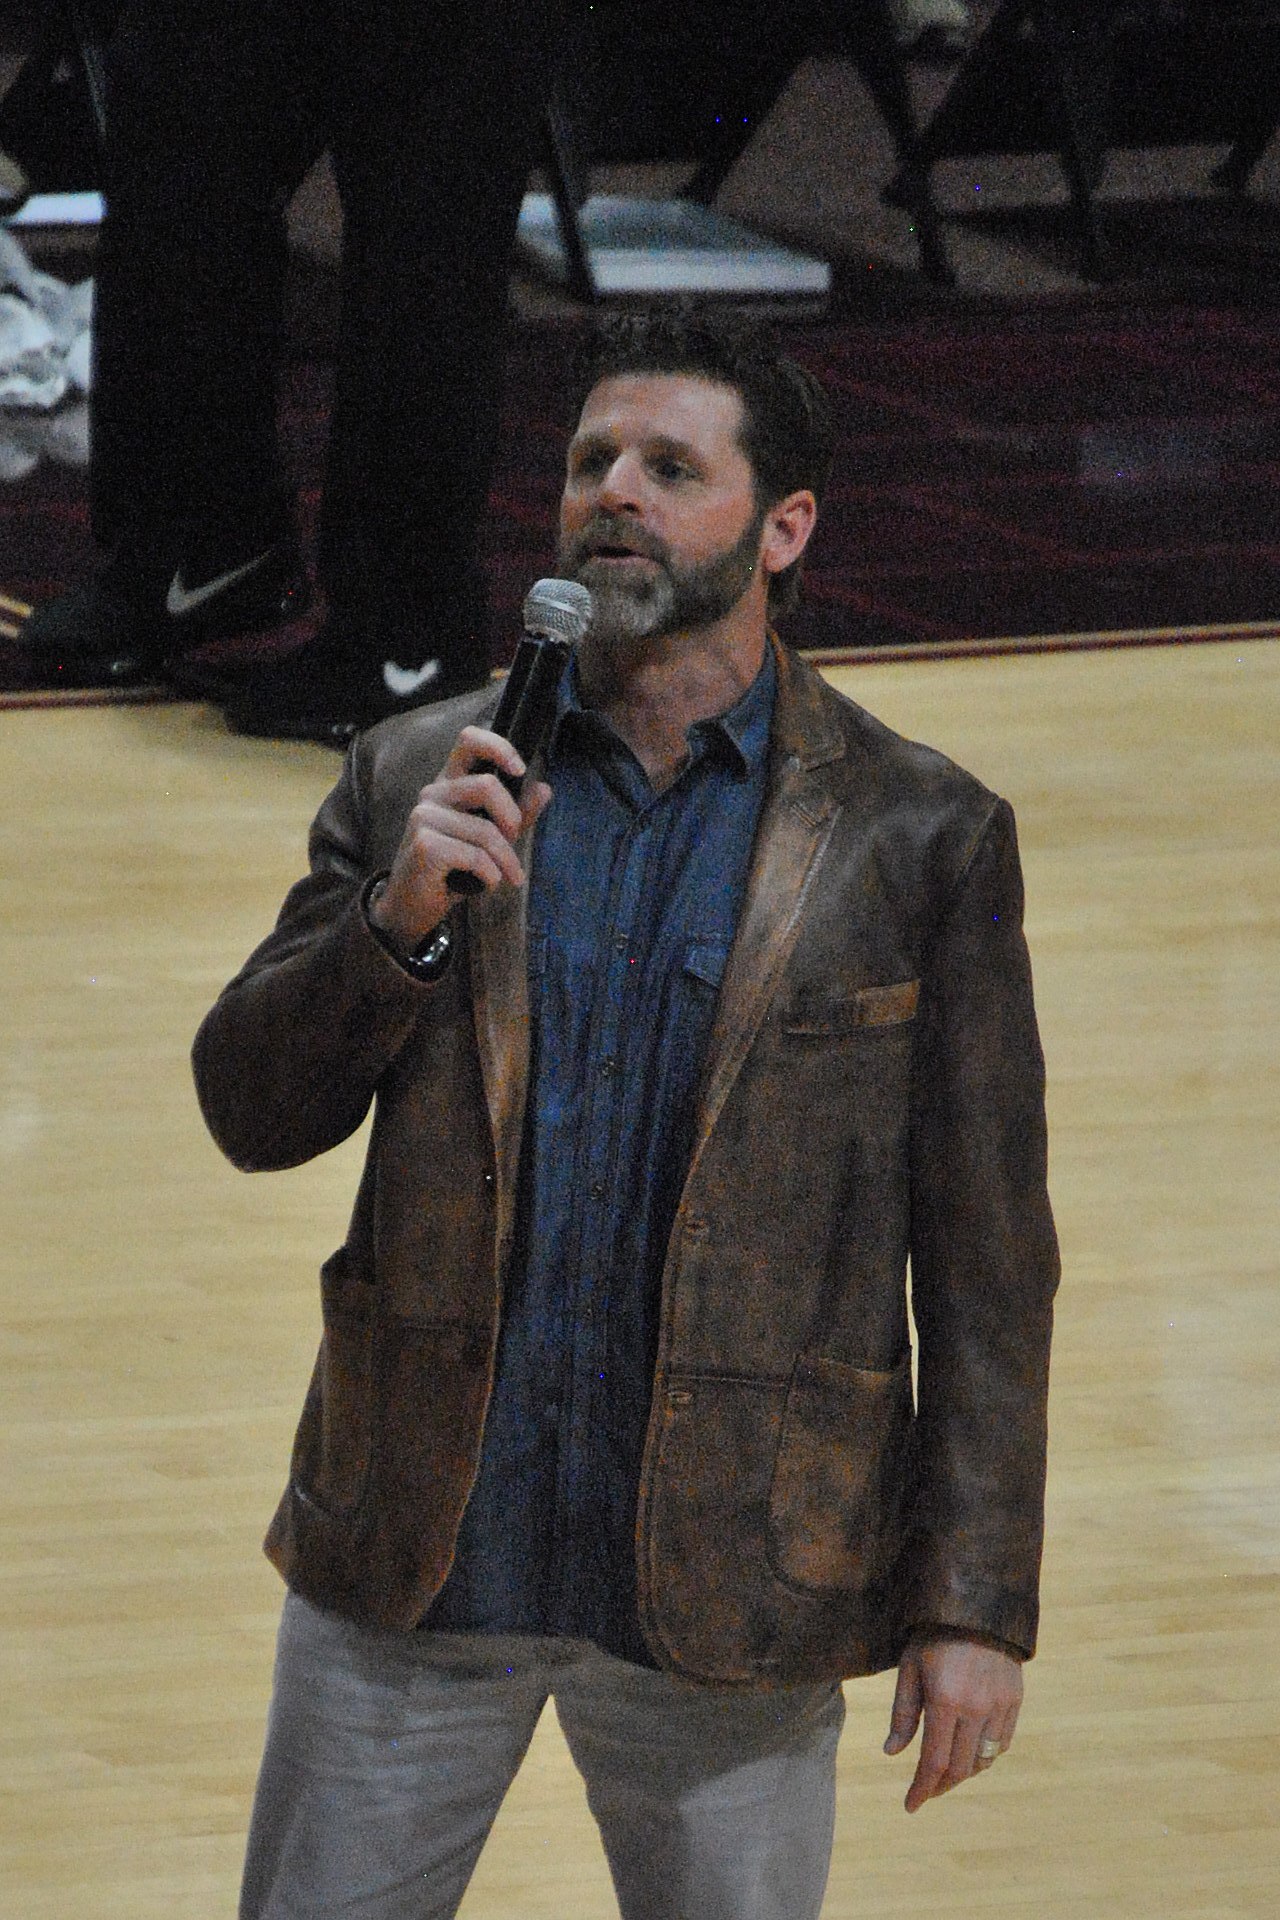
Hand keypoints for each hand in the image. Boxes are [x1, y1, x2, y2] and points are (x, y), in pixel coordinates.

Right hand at [370, 726, 551, 952]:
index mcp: (449, 783)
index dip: (498, 747)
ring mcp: (424, 817)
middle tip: (514, 843)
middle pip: (487, 785)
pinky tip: (486, 884)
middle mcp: (433, 792)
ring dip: (506, 860)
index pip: (469, 740)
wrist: (413, 905)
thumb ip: (516, 815)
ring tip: (507, 876)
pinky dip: (490, 875)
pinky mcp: (424, 845)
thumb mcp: (489, 840)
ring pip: (485, 830)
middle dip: (512, 819)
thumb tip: (544, 789)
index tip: (519, 769)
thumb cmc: (452, 869)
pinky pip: (475, 855)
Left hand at [884, 1635, 1022, 1812]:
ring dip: (963, 1773)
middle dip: (940, 1786)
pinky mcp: (1014, 1700)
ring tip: (945, 1772)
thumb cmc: (933, 1634)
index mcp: (945, 1700)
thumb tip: (891, 1753)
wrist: (977, 1604)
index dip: (921, 1789)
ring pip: (983, 1760)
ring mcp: (999, 1705)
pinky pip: (1002, 1743)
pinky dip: (985, 1755)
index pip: (934, 1762)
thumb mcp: (909, 1668)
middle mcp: (976, 1708)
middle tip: (925, 1791)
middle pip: (960, 1768)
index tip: (910, 1806)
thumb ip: (902, 1713)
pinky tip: (970, 1751)